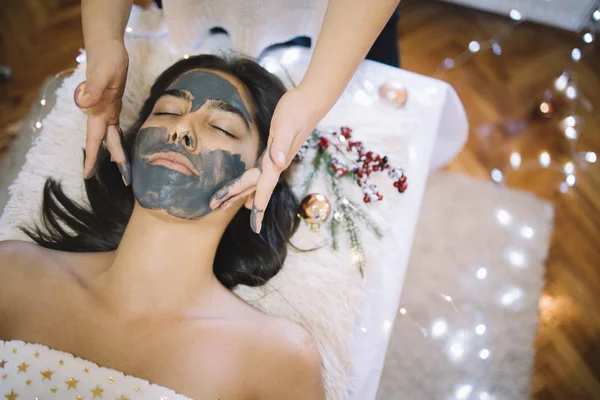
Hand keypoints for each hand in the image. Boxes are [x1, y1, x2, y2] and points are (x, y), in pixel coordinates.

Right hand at [74, 39, 130, 183]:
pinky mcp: (113, 104)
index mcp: (98, 111)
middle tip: (123, 179)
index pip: (94, 139)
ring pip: (110, 136)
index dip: (92, 157)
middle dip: (111, 161)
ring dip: (115, 151)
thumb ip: (93, 88)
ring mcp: (106, 109)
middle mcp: (101, 113)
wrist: (107, 47)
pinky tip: (119, 145)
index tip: (87, 175)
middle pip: (105, 142)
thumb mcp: (103, 72)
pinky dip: (116, 138)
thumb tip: (84, 103)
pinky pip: (114, 126)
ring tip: (123, 168)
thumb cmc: (106, 58)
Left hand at [209, 88, 317, 232]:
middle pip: (255, 189)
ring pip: (256, 182)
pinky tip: (247, 185)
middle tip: (215, 209)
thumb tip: (279, 163)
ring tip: (227, 204)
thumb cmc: (297, 111)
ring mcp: (275, 160)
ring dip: (242, 194)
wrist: (310, 103)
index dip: (257, 208)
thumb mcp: (288, 125)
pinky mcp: (274, 151)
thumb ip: (283, 144)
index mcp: (276, 162)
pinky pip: (259, 173)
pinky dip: (250, 183)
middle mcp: (276, 165)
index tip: (254, 227)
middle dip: (236, 199)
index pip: (264, 189)